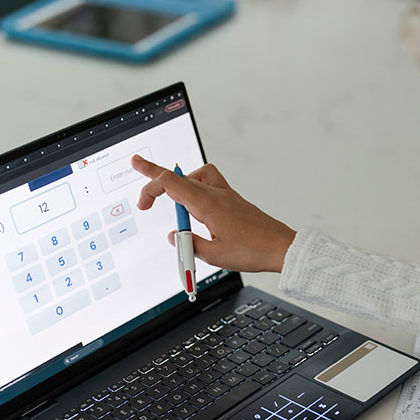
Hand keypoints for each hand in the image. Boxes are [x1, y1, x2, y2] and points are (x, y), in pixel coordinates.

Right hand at [132, 155, 295, 272]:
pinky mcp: (234, 201)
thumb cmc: (254, 251)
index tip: (144, 204)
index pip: (171, 184)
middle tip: (137, 163)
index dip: (151, 189)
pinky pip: (212, 184)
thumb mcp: (215, 256)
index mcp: (208, 205)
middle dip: (155, 172)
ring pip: (198, 175)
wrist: (281, 248)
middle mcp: (217, 195)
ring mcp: (227, 196)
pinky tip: (196, 207)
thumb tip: (175, 237)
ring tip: (171, 197)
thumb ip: (190, 245)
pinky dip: (198, 188)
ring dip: (181, 180)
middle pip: (180, 176)